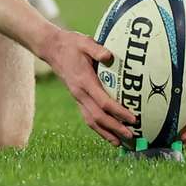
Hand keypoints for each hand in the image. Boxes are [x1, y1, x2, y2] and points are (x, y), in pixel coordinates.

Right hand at [40, 29, 136, 145]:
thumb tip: (109, 56)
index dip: (119, 112)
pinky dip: (98, 128)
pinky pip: (87, 117)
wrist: (52, 49)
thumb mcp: (84, 42)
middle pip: (98, 117)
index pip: (103, 102)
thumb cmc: (71, 44)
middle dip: (115, 128)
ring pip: (91, 121)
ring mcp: (77, 97)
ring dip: (106, 133)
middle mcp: (80, 93)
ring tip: (120, 143)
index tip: (133, 118)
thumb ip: (97, 49)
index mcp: (84, 81)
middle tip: (131, 136)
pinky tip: (107, 133)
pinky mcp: (77, 98)